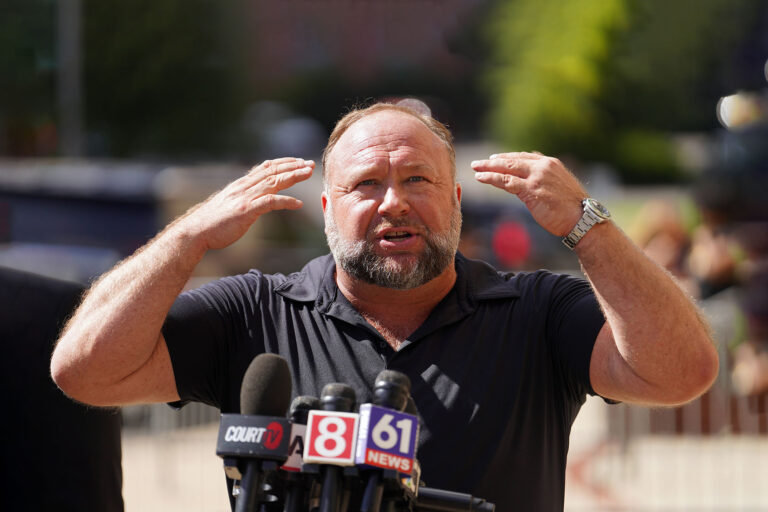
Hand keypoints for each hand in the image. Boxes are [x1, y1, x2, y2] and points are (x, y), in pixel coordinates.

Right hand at [177, 157, 314, 250]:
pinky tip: (298, 204)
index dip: (283, 163)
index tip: (298, 161)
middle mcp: (244, 187)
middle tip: (310, 163)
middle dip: (293, 165)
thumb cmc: (211, 222)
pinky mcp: (246, 210)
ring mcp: (245, 198)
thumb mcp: (229, 204)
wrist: (195, 231)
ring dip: (293, 176)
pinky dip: (286, 201)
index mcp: (241, 185)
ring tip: (309, 173)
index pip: (265, 167)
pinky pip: (270, 202)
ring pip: (274, 182)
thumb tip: (252, 198)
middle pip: (273, 171)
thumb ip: (241, 198)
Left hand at [471, 152, 586, 236]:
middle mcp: (543, 166)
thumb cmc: (573, 208)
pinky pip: (506, 181)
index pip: (524, 156)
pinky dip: (492, 178)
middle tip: (478, 163)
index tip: (495, 159)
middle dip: (493, 161)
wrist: (583, 219)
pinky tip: (481, 178)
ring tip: (475, 169)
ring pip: (507, 168)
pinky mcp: (531, 190)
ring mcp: (537, 177)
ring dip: (489, 168)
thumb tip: (532, 179)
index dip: (508, 158)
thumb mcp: (559, 187)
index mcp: (550, 164)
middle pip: (513, 160)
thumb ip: (545, 179)